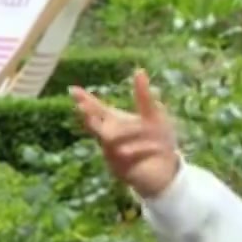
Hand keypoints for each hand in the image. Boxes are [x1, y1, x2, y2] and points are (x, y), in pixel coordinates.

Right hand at [71, 69, 182, 198]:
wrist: (167, 170)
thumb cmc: (158, 139)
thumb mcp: (154, 115)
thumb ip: (144, 96)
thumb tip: (139, 70)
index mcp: (115, 121)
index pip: (97, 109)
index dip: (85, 100)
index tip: (73, 89)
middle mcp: (110, 136)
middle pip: (95, 125)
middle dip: (89, 117)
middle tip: (82, 107)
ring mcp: (112, 154)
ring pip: (112, 140)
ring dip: (131, 133)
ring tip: (143, 128)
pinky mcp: (120, 171)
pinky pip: (128, 157)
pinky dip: (143, 150)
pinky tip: (156, 148)